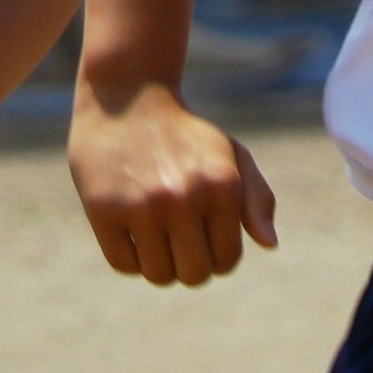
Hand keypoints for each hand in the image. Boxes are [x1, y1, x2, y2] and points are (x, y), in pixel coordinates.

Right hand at [68, 78, 275, 284]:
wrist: (127, 96)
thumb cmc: (186, 136)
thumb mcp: (231, 156)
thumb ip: (257, 199)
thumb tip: (269, 245)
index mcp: (222, 185)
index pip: (226, 261)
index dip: (216, 258)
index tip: (204, 239)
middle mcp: (183, 196)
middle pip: (194, 275)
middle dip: (189, 266)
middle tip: (179, 243)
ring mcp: (141, 204)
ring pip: (158, 276)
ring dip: (159, 264)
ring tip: (155, 236)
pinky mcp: (103, 209)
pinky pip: (124, 264)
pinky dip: (130, 257)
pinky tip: (131, 230)